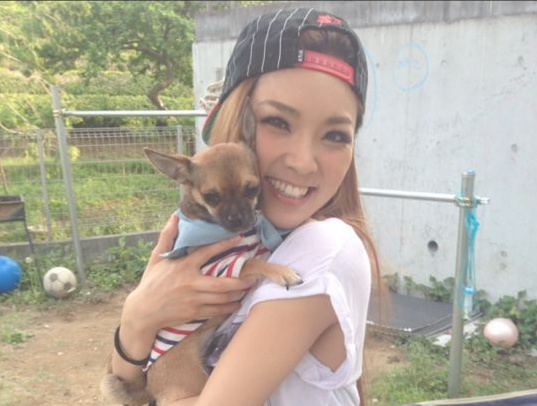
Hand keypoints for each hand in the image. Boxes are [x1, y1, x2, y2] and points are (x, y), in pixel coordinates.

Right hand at [111, 213, 256, 378]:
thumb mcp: (156, 257)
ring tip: (248, 288)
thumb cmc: (151, 282)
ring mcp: (193, 299)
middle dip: (241, 280)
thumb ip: (167, 237)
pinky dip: (228, 308)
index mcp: (183, 266)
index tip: (239, 239)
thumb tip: (175, 217)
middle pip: (222, 283)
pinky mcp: (193, 313)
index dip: (224, 244)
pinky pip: (216, 311)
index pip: (207, 252)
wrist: (143, 311)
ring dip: (238, 294)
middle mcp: (190, 283)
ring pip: (222, 298)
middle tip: (254, 275)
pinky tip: (236, 303)